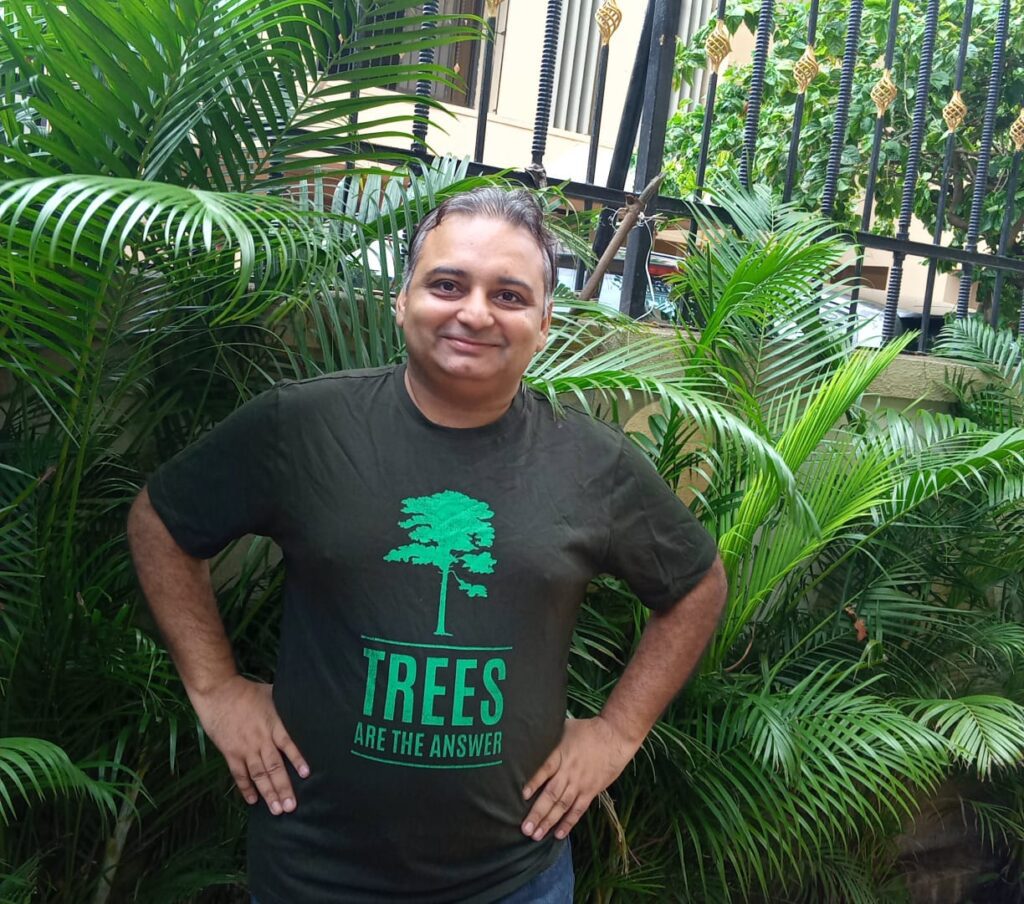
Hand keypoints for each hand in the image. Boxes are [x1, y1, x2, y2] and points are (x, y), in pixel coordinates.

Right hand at [190, 675, 308, 815]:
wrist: (218, 693)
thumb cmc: (247, 692)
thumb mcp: (272, 694)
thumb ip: (286, 705)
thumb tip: (304, 703)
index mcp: (273, 724)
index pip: (288, 745)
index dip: (297, 759)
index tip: (306, 774)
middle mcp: (260, 740)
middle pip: (274, 767)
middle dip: (283, 788)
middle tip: (291, 807)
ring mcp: (245, 748)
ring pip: (258, 775)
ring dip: (268, 793)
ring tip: (277, 810)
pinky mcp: (230, 753)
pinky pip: (239, 774)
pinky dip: (246, 788)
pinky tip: (253, 801)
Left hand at [521, 716, 637, 841]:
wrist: (614, 737)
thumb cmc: (586, 730)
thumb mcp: (564, 727)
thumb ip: (548, 738)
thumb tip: (528, 737)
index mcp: (561, 754)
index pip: (545, 770)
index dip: (534, 782)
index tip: (522, 796)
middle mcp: (569, 772)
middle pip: (552, 794)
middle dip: (537, 812)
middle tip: (524, 828)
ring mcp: (580, 783)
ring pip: (563, 806)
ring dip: (549, 821)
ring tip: (535, 836)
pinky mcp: (591, 791)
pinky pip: (578, 810)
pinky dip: (568, 823)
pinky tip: (558, 834)